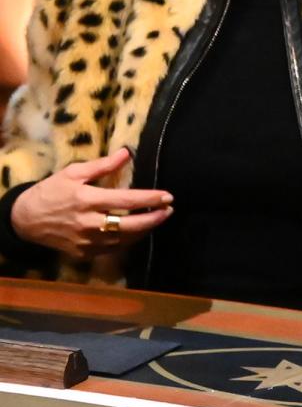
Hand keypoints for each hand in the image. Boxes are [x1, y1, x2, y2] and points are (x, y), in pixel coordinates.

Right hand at [10, 147, 173, 260]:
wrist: (26, 220)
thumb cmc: (51, 192)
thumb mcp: (73, 173)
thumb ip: (102, 165)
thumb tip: (126, 152)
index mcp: (87, 200)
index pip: (126, 200)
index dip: (150, 199)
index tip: (168, 196)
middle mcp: (88, 223)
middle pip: (130, 225)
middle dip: (154, 218)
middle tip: (169, 210)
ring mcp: (86, 241)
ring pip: (124, 239)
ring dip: (145, 230)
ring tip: (158, 218)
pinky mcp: (84, 253)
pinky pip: (113, 249)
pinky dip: (129, 240)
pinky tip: (138, 231)